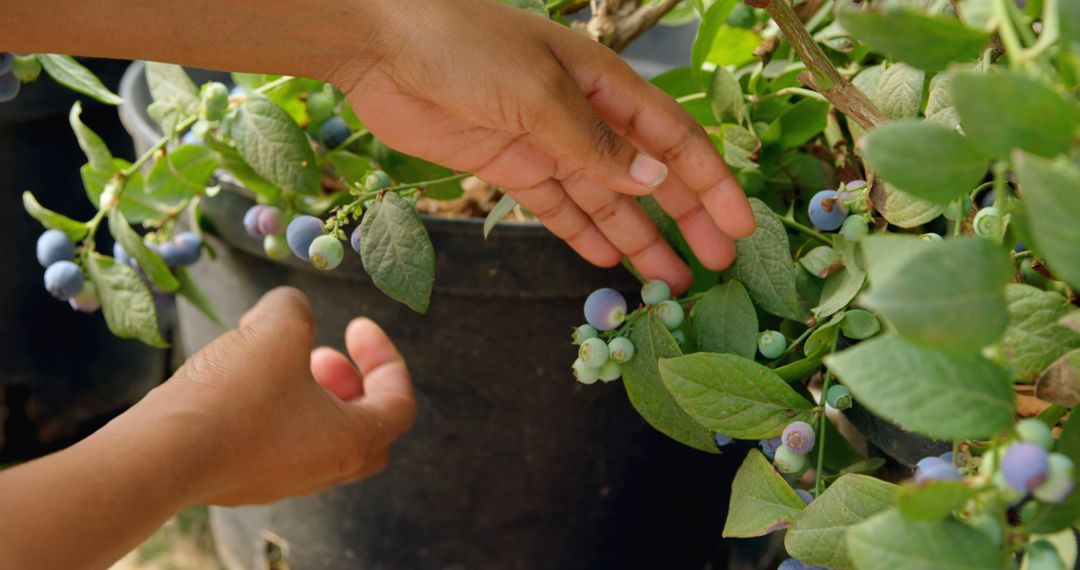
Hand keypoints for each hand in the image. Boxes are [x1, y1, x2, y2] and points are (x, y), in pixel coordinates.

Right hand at [144, 287, 415, 504]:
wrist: (160, 455)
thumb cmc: (234, 396)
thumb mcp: (277, 328)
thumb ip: (295, 307)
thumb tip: (289, 309)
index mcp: (352, 440)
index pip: (398, 402)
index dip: (384, 356)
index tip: (357, 326)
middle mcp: (324, 470)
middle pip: (366, 429)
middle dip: (353, 384)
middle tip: (323, 354)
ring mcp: (283, 481)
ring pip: (318, 435)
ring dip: (310, 393)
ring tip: (275, 357)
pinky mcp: (244, 481)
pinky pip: (278, 443)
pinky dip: (275, 408)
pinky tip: (238, 378)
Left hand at [333, 0, 755, 293]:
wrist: (379, 43)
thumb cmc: (463, 46)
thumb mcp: (538, 91)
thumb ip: (594, 143)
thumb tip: (654, 180)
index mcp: (602, 83)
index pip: (672, 139)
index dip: (710, 184)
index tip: (738, 228)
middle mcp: (582, 115)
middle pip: (645, 175)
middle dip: (683, 219)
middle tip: (714, 267)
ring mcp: (546, 143)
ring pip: (605, 200)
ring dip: (638, 238)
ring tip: (670, 281)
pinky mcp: (509, 165)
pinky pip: (557, 206)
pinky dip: (582, 233)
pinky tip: (607, 261)